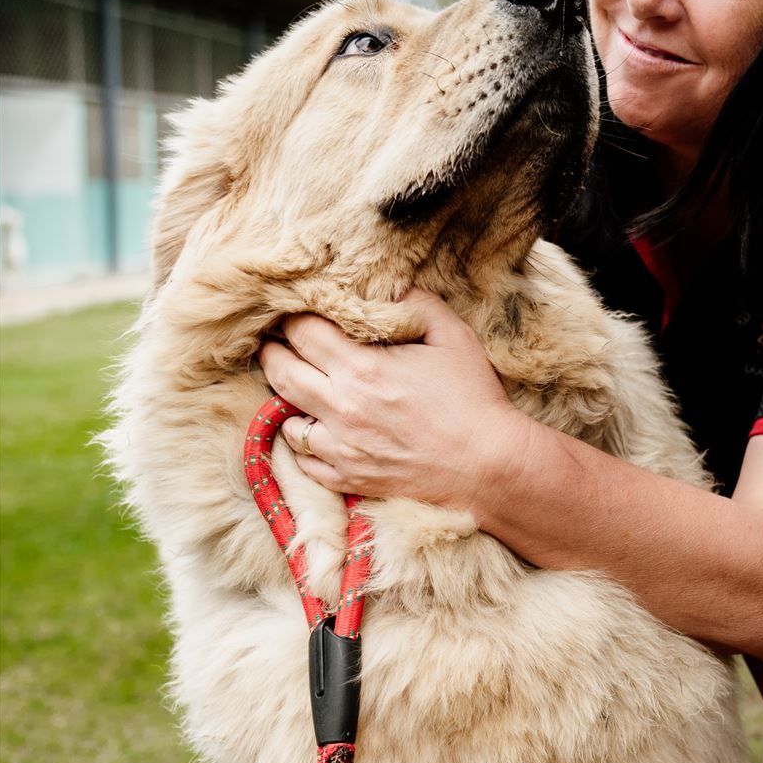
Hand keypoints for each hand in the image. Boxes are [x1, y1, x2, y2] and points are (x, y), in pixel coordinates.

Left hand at [257, 289, 522, 509]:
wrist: (489, 465)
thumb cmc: (474, 399)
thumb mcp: (453, 337)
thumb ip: (418, 303)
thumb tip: (390, 286)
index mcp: (362, 369)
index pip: (302, 332)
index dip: (293, 316)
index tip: (296, 311)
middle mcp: (342, 409)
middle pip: (280, 371)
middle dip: (273, 350)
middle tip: (275, 339)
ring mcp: (342, 448)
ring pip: (286, 419)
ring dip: (286, 398)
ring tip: (295, 384)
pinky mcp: (350, 477)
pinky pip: (305, 461)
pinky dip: (302, 442)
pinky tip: (312, 428)